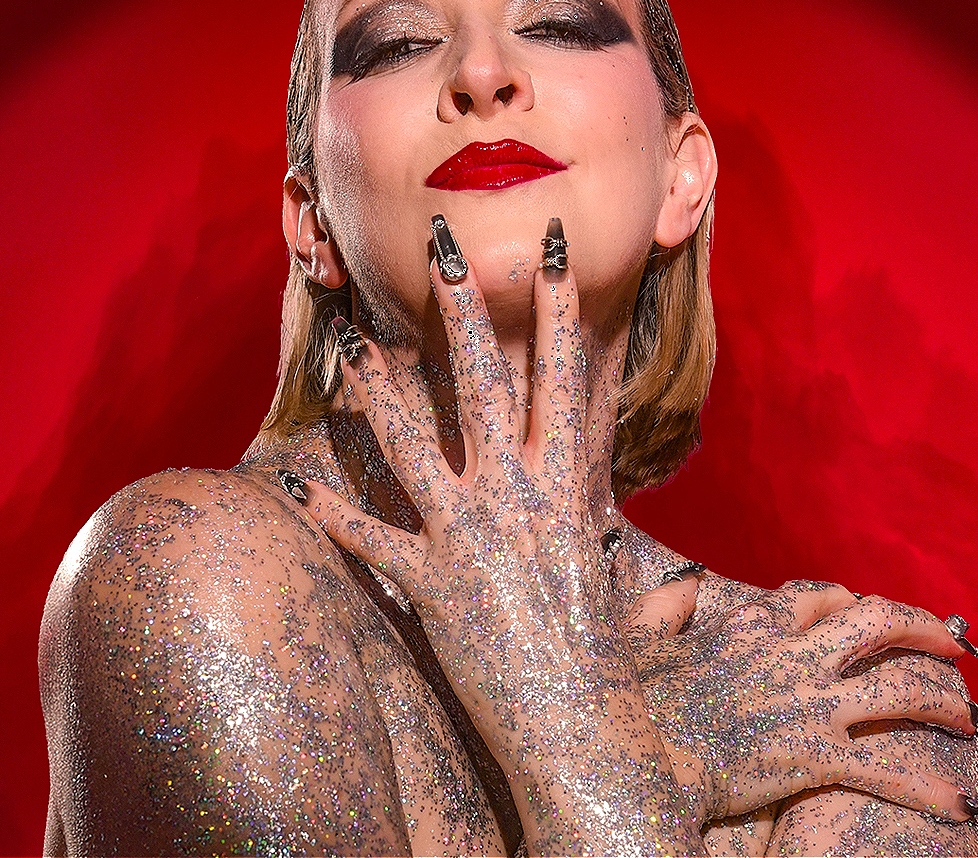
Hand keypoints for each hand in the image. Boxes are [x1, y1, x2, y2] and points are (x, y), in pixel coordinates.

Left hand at [302, 223, 699, 849]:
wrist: (578, 728)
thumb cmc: (611, 665)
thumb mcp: (630, 604)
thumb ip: (647, 582)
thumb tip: (687, 598)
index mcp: (569, 488)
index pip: (562, 378)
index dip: (557, 310)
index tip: (548, 250)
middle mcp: (515, 496)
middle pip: (483, 384)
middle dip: (465, 311)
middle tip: (443, 248)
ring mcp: (467, 535)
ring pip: (411, 440)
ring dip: (379, 388)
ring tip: (353, 344)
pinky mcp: (426, 581)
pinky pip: (366, 536)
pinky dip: (328, 510)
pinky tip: (290, 482)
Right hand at [623, 578, 977, 824]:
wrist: (633, 755)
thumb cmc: (626, 699)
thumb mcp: (633, 636)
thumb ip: (665, 605)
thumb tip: (684, 581)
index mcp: (754, 624)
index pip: (818, 599)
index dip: (847, 603)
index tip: (861, 610)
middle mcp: (794, 654)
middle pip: (880, 622)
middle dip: (924, 627)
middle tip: (952, 642)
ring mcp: (811, 704)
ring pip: (901, 688)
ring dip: (942, 699)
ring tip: (968, 716)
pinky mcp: (816, 755)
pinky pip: (886, 771)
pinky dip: (927, 790)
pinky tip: (958, 806)